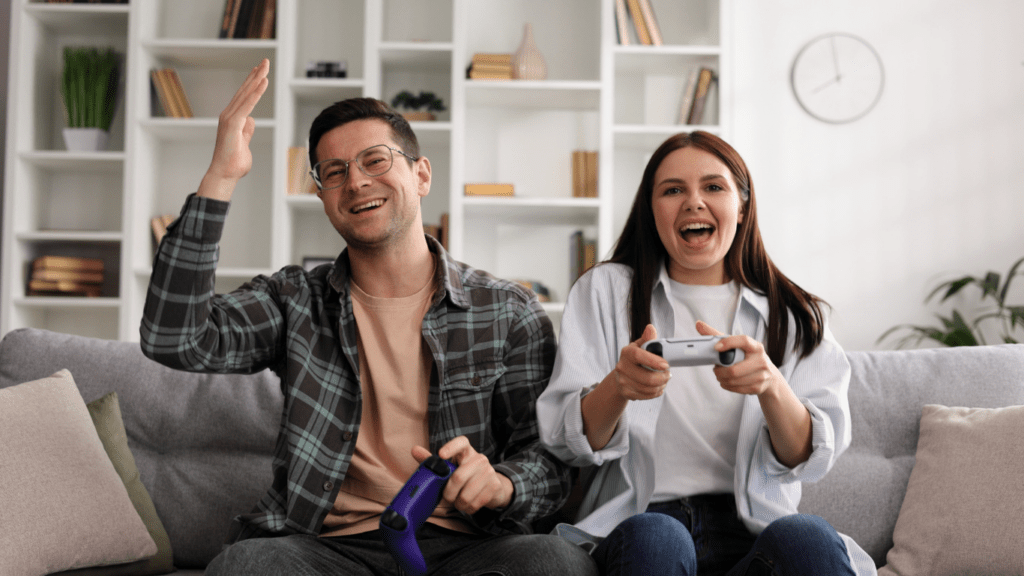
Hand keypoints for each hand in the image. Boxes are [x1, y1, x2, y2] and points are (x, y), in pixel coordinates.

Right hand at [198, 59, 269, 200]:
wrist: (225, 174)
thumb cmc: (233, 162)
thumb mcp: (244, 143)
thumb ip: (247, 130)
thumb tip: (251, 120)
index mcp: (232, 119)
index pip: (244, 97)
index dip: (252, 83)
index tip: (259, 71)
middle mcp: (229, 115)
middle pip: (245, 90)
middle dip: (256, 75)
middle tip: (265, 61)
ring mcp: (229, 118)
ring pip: (246, 94)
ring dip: (257, 79)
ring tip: (265, 66)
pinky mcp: (232, 123)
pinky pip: (247, 105)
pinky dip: (256, 93)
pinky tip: (263, 82)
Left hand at [411, 437, 512, 514]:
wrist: (493, 486)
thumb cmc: (466, 476)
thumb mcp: (451, 468)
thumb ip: (432, 461)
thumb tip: (414, 450)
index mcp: (467, 451)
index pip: (461, 443)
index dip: (451, 447)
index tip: (441, 455)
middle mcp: (479, 459)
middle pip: (458, 477)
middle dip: (449, 493)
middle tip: (447, 497)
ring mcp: (489, 472)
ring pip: (466, 494)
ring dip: (459, 503)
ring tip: (459, 501)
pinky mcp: (495, 486)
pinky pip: (475, 503)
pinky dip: (468, 508)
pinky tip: (469, 504)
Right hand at [611, 324, 671, 400]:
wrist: (621, 376)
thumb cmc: (635, 359)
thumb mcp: (640, 346)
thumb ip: (648, 339)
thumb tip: (651, 328)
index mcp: (626, 352)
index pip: (638, 356)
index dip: (653, 361)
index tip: (666, 365)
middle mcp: (622, 367)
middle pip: (647, 378)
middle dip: (663, 377)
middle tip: (668, 374)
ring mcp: (623, 381)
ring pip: (649, 388)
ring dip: (661, 385)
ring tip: (664, 380)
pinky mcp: (626, 393)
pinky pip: (647, 396)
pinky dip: (656, 392)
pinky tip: (658, 387)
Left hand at [695, 321, 783, 396]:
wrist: (769, 376)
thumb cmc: (748, 357)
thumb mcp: (737, 345)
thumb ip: (718, 335)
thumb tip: (698, 324)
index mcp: (755, 346)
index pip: (743, 341)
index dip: (729, 343)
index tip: (716, 347)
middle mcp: (761, 360)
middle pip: (734, 369)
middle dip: (719, 371)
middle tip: (715, 369)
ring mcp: (761, 375)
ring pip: (734, 380)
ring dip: (721, 379)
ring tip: (720, 375)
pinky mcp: (758, 387)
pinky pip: (737, 389)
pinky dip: (727, 386)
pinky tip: (726, 382)